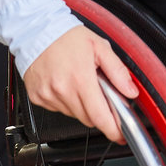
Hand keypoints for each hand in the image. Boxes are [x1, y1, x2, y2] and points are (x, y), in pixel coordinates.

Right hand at [21, 27, 140, 143]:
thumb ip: (118, 71)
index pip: (100, 117)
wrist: (35, 30)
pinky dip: (66, 101)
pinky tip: (64, 83)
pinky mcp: (38, 98)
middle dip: (99, 112)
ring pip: (74, 114)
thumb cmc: (66, 36)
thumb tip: (130, 92)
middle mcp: (62, 90)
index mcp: (80, 79)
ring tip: (79, 82)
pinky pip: (58, 108)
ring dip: (81, 105)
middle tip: (99, 93)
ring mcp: (48, 96)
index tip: (120, 135)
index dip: (113, 130)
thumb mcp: (99, 47)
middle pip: (88, 119)